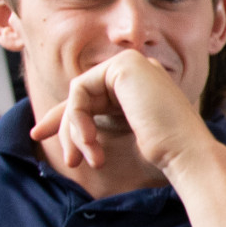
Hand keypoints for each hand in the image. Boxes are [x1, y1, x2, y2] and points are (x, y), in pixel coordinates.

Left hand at [29, 49, 216, 177]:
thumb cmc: (165, 157)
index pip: (92, 98)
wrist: (187, 155)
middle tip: (69, 161)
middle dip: (67, 129)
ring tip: (84, 159)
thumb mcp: (123, 141)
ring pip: (80, 95)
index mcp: (141, 88)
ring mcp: (133, 65)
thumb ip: (98, 127)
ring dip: (75, 131)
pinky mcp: (124, 66)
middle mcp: (138, 72)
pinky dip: (77, 118)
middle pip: (83, 95)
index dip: (65, 118)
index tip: (38, 135)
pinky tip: (88, 142)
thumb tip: (66, 131)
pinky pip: (81, 90)